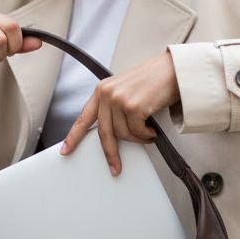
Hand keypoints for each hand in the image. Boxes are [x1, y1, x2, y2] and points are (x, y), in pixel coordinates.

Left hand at [59, 50, 179, 175]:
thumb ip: (113, 109)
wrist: (174, 70)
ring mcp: (119, 99)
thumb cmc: (153, 81)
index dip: (73, 137)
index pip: (83, 117)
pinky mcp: (133, 106)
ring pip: (123, 134)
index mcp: (101, 90)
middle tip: (115, 168)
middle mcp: (107, 93)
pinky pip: (137, 133)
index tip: (66, 151)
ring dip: (137, 138)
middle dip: (111, 154)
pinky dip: (146, 135)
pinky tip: (152, 128)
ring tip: (147, 131)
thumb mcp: (125, 91)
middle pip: (104, 133)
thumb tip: (112, 135)